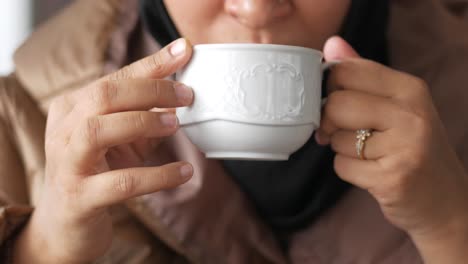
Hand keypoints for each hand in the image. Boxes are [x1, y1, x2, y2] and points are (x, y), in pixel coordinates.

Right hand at [13, 38, 194, 263]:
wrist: (66, 223)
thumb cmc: (98, 171)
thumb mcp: (123, 140)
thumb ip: (146, 117)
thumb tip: (179, 98)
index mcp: (73, 108)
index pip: (115, 78)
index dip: (152, 63)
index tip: (185, 50)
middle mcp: (64, 130)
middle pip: (104, 95)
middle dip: (151, 90)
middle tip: (187, 95)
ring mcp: (68, 163)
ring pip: (99, 130)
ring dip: (143, 122)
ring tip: (175, 125)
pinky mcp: (80, 198)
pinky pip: (121, 182)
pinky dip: (158, 176)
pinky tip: (184, 172)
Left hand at [316, 37, 467, 261]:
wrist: (444, 201)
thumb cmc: (411, 148)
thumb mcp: (395, 106)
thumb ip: (362, 75)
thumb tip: (331, 45)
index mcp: (410, 89)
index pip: (346, 71)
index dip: (329, 89)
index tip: (337, 103)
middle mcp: (411, 113)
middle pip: (336, 104)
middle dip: (330, 123)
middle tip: (344, 133)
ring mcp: (405, 146)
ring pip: (336, 138)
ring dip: (341, 150)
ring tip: (369, 155)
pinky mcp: (392, 178)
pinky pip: (342, 166)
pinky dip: (348, 171)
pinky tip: (371, 173)